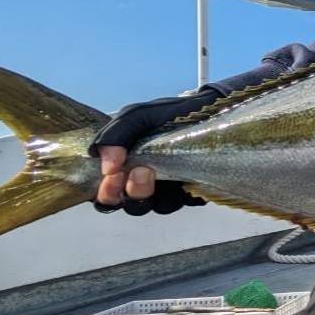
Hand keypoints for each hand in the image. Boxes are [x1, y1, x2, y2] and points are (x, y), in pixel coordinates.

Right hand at [91, 88, 219, 213]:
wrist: (209, 107)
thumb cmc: (167, 115)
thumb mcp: (136, 116)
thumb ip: (115, 135)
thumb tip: (107, 166)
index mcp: (127, 170)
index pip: (107, 195)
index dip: (106, 194)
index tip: (112, 177)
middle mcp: (147, 184)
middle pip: (132, 206)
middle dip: (131, 194)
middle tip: (138, 173)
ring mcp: (172, 190)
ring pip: (159, 207)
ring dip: (156, 193)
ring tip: (154, 170)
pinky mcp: (196, 191)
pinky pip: (187, 202)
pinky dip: (183, 192)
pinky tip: (184, 176)